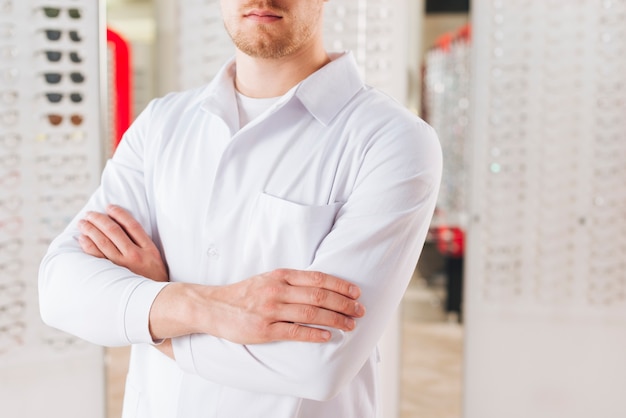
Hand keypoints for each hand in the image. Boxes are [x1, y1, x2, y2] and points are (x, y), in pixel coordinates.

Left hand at [77, 204, 168, 281]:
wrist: (156, 302)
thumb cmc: (155, 280)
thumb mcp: (157, 260)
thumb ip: (145, 246)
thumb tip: (125, 230)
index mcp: (149, 250)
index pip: (132, 225)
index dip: (119, 214)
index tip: (109, 207)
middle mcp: (136, 256)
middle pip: (114, 231)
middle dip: (100, 219)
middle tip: (90, 214)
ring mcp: (123, 266)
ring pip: (103, 242)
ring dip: (90, 229)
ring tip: (82, 223)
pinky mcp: (113, 275)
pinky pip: (97, 257)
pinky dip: (88, 246)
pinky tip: (82, 239)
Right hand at [149, 269, 365, 343]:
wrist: (213, 307)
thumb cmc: (245, 293)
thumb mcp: (268, 279)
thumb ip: (292, 281)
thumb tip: (322, 286)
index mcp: (280, 275)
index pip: (318, 278)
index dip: (340, 285)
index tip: (356, 292)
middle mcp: (277, 290)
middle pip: (319, 296)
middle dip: (344, 303)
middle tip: (360, 310)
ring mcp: (270, 310)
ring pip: (311, 314)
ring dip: (335, 319)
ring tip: (350, 324)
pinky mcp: (264, 330)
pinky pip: (294, 332)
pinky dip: (314, 334)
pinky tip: (328, 336)